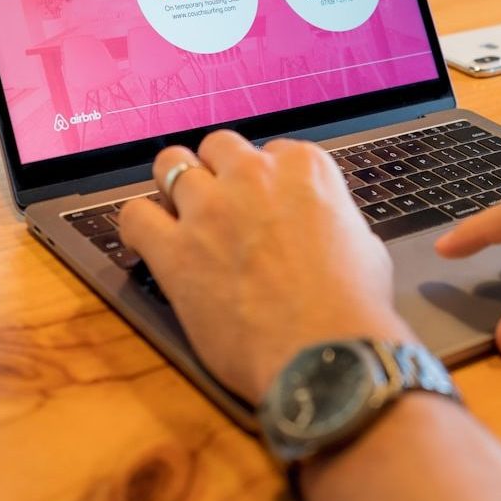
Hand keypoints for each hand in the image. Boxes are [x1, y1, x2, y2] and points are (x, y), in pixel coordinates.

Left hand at [119, 131, 413, 404]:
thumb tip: (330, 231)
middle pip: (217, 147)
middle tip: (221, 205)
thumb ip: (336, 222)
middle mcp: (253, 176)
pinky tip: (147, 243)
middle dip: (217, 172)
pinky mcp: (174, 250)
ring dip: (174, 188)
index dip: (265, 182)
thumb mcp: (366, 245)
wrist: (329, 352)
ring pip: (170, 165)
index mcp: (304, 168)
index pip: (272, 151)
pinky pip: (134, 215)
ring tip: (179, 216)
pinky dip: (138, 226)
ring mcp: (210, 209)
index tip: (263, 204)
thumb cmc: (354, 307)